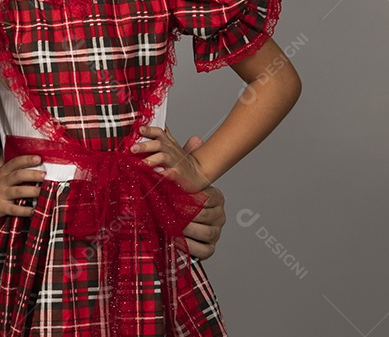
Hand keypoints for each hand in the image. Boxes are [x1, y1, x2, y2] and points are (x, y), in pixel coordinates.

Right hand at [0, 154, 44, 222]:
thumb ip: (2, 160)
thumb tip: (8, 146)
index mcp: (2, 172)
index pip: (15, 163)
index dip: (26, 160)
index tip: (38, 158)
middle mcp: (3, 182)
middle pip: (18, 175)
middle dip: (31, 174)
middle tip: (44, 174)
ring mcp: (2, 194)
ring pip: (18, 191)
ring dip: (31, 191)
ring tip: (43, 191)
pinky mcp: (1, 207)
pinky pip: (14, 209)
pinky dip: (24, 210)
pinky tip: (34, 210)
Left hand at [132, 125, 211, 191]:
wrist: (197, 173)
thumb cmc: (179, 159)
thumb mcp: (170, 144)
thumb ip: (159, 136)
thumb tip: (142, 126)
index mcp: (167, 142)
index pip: (158, 132)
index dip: (149, 129)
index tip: (139, 128)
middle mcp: (170, 150)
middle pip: (158, 143)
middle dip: (145, 145)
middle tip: (133, 148)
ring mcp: (174, 162)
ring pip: (162, 157)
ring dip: (151, 159)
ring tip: (142, 163)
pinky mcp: (177, 174)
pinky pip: (168, 174)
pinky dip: (161, 175)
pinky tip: (153, 175)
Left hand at [133, 129, 225, 258]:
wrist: (176, 229)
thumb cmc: (179, 200)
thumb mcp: (182, 181)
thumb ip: (187, 162)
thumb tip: (194, 138)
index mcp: (217, 199)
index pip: (208, 197)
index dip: (190, 197)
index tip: (173, 195)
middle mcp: (220, 217)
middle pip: (206, 215)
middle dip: (186, 212)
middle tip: (168, 209)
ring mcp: (216, 234)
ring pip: (205, 232)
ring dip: (187, 229)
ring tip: (170, 224)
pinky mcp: (209, 251)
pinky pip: (202, 250)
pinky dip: (189, 247)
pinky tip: (175, 241)